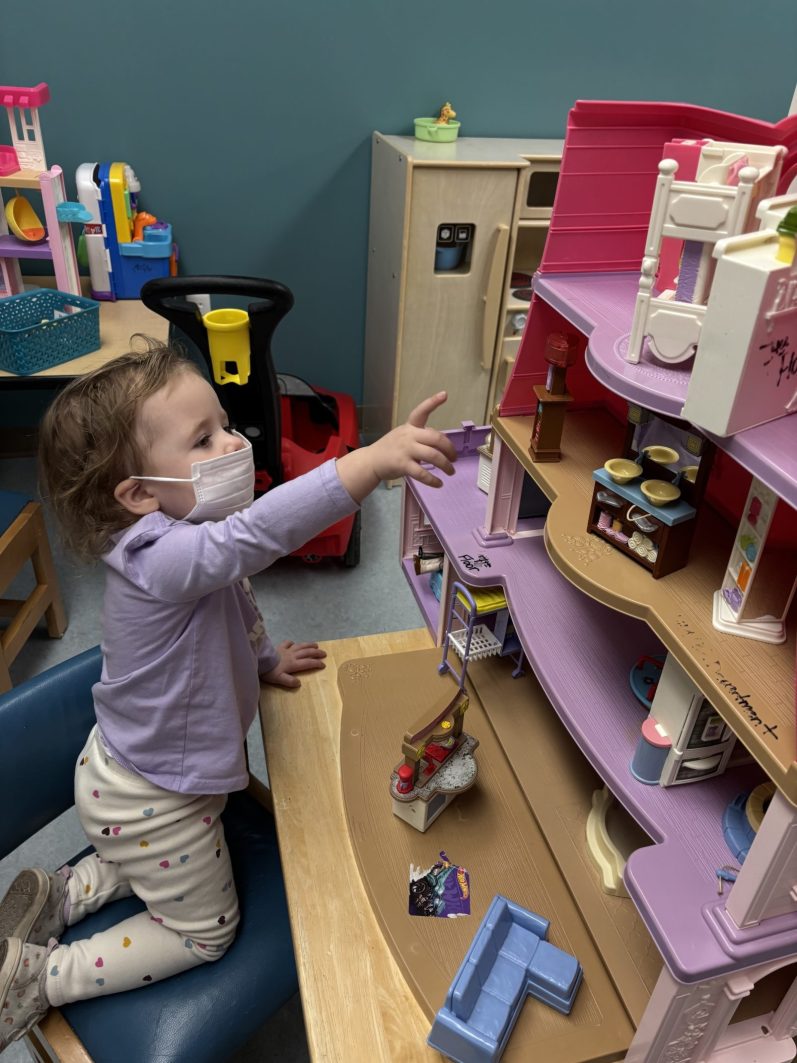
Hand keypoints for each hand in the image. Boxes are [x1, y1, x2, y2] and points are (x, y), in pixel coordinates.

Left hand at [260, 640, 326, 688]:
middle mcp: (292, 655)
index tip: (323, 664)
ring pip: (300, 646)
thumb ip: (289, 681)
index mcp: (293, 664)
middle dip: (316, 653)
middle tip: (324, 653)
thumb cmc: (269, 671)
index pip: (307, 663)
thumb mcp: (279, 679)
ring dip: (309, 645)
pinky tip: (293, 643)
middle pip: (307, 653)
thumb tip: (299, 683)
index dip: (316, 664)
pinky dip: (292, 642)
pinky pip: (287, 643)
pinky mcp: (279, 647)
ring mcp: (286, 650)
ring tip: (316, 645)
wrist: (260, 659)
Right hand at [337, 391, 456, 502]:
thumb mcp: (404, 437)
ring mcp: (405, 450)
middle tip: (455, 458)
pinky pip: (422, 473)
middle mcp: (408, 436)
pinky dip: (433, 480)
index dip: (433, 402)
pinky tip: (439, 483)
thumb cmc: (390, 449)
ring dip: (446, 465)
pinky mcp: (402, 465)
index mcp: (410, 427)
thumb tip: (440, 443)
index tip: (444, 394)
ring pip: (433, 456)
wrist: (370, 461)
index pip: (421, 411)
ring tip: (451, 472)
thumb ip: (421, 437)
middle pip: (436, 438)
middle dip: (449, 449)